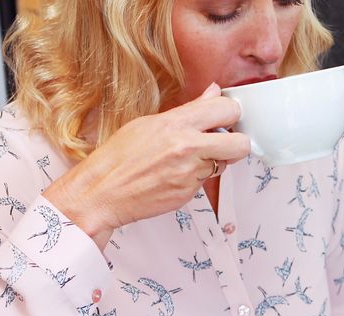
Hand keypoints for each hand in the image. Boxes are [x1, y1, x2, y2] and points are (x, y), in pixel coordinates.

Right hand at [44, 83, 250, 247]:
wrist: (103, 191)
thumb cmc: (119, 157)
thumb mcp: (150, 123)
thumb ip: (189, 110)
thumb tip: (213, 93)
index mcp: (176, 123)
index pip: (227, 109)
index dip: (232, 113)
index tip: (227, 116)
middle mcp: (187, 147)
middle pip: (241, 144)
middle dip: (238, 143)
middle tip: (225, 141)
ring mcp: (190, 173)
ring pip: (224, 164)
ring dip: (214, 162)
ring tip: (188, 159)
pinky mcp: (188, 194)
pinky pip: (205, 182)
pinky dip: (196, 178)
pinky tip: (175, 175)